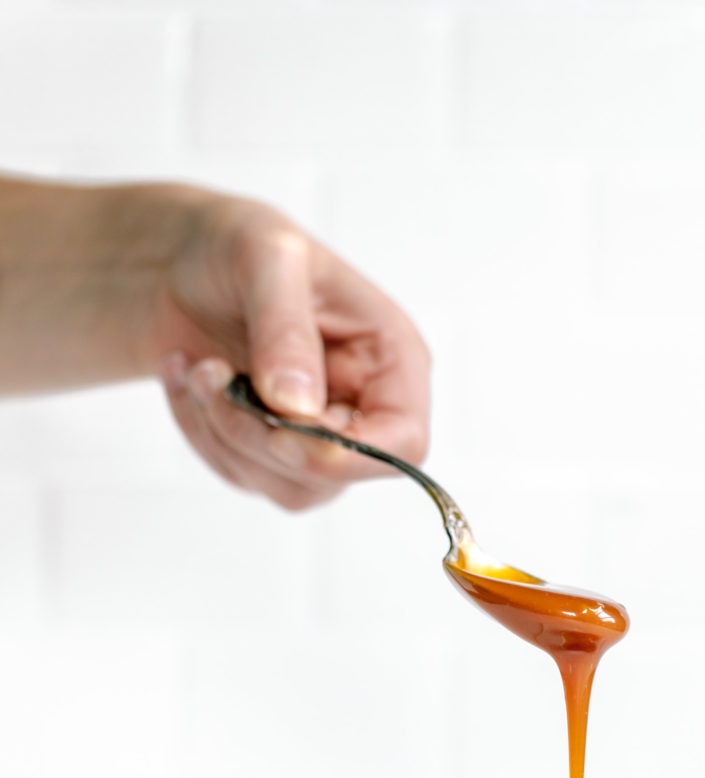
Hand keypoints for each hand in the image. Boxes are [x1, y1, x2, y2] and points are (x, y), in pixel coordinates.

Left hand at [153, 191, 430, 510]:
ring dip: (225, 434)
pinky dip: (203, 433)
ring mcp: (321, 436)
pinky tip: (191, 379)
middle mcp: (366, 406)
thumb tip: (299, 406)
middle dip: (261, 435)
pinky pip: (243, 476)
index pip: (403, 441)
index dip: (348, 454)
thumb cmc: (236, 245)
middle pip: (336, 473)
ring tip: (199, 369)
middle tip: (214, 375)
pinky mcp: (275, 453)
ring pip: (287, 487)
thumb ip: (286, 329)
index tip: (280, 430)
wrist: (181, 261)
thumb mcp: (264, 256)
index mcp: (391, 358)